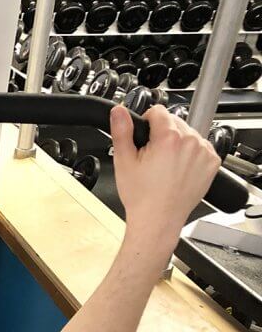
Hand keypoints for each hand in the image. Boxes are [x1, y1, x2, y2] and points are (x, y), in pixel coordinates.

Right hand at [110, 105, 220, 257]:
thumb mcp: (123, 162)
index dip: (146, 122)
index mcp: (168, 138)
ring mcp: (204, 152)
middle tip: (152, 157)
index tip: (144, 138)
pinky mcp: (211, 163)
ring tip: (165, 166)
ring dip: (177, 143)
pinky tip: (177, 170)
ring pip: (188, 134)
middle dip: (162, 134)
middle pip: (174, 122)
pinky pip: (200, 148)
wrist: (158, 220)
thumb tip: (118, 111)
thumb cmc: (141, 197)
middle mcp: (191, 141)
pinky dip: (190, 154)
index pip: (158, 111)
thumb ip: (122, 131)